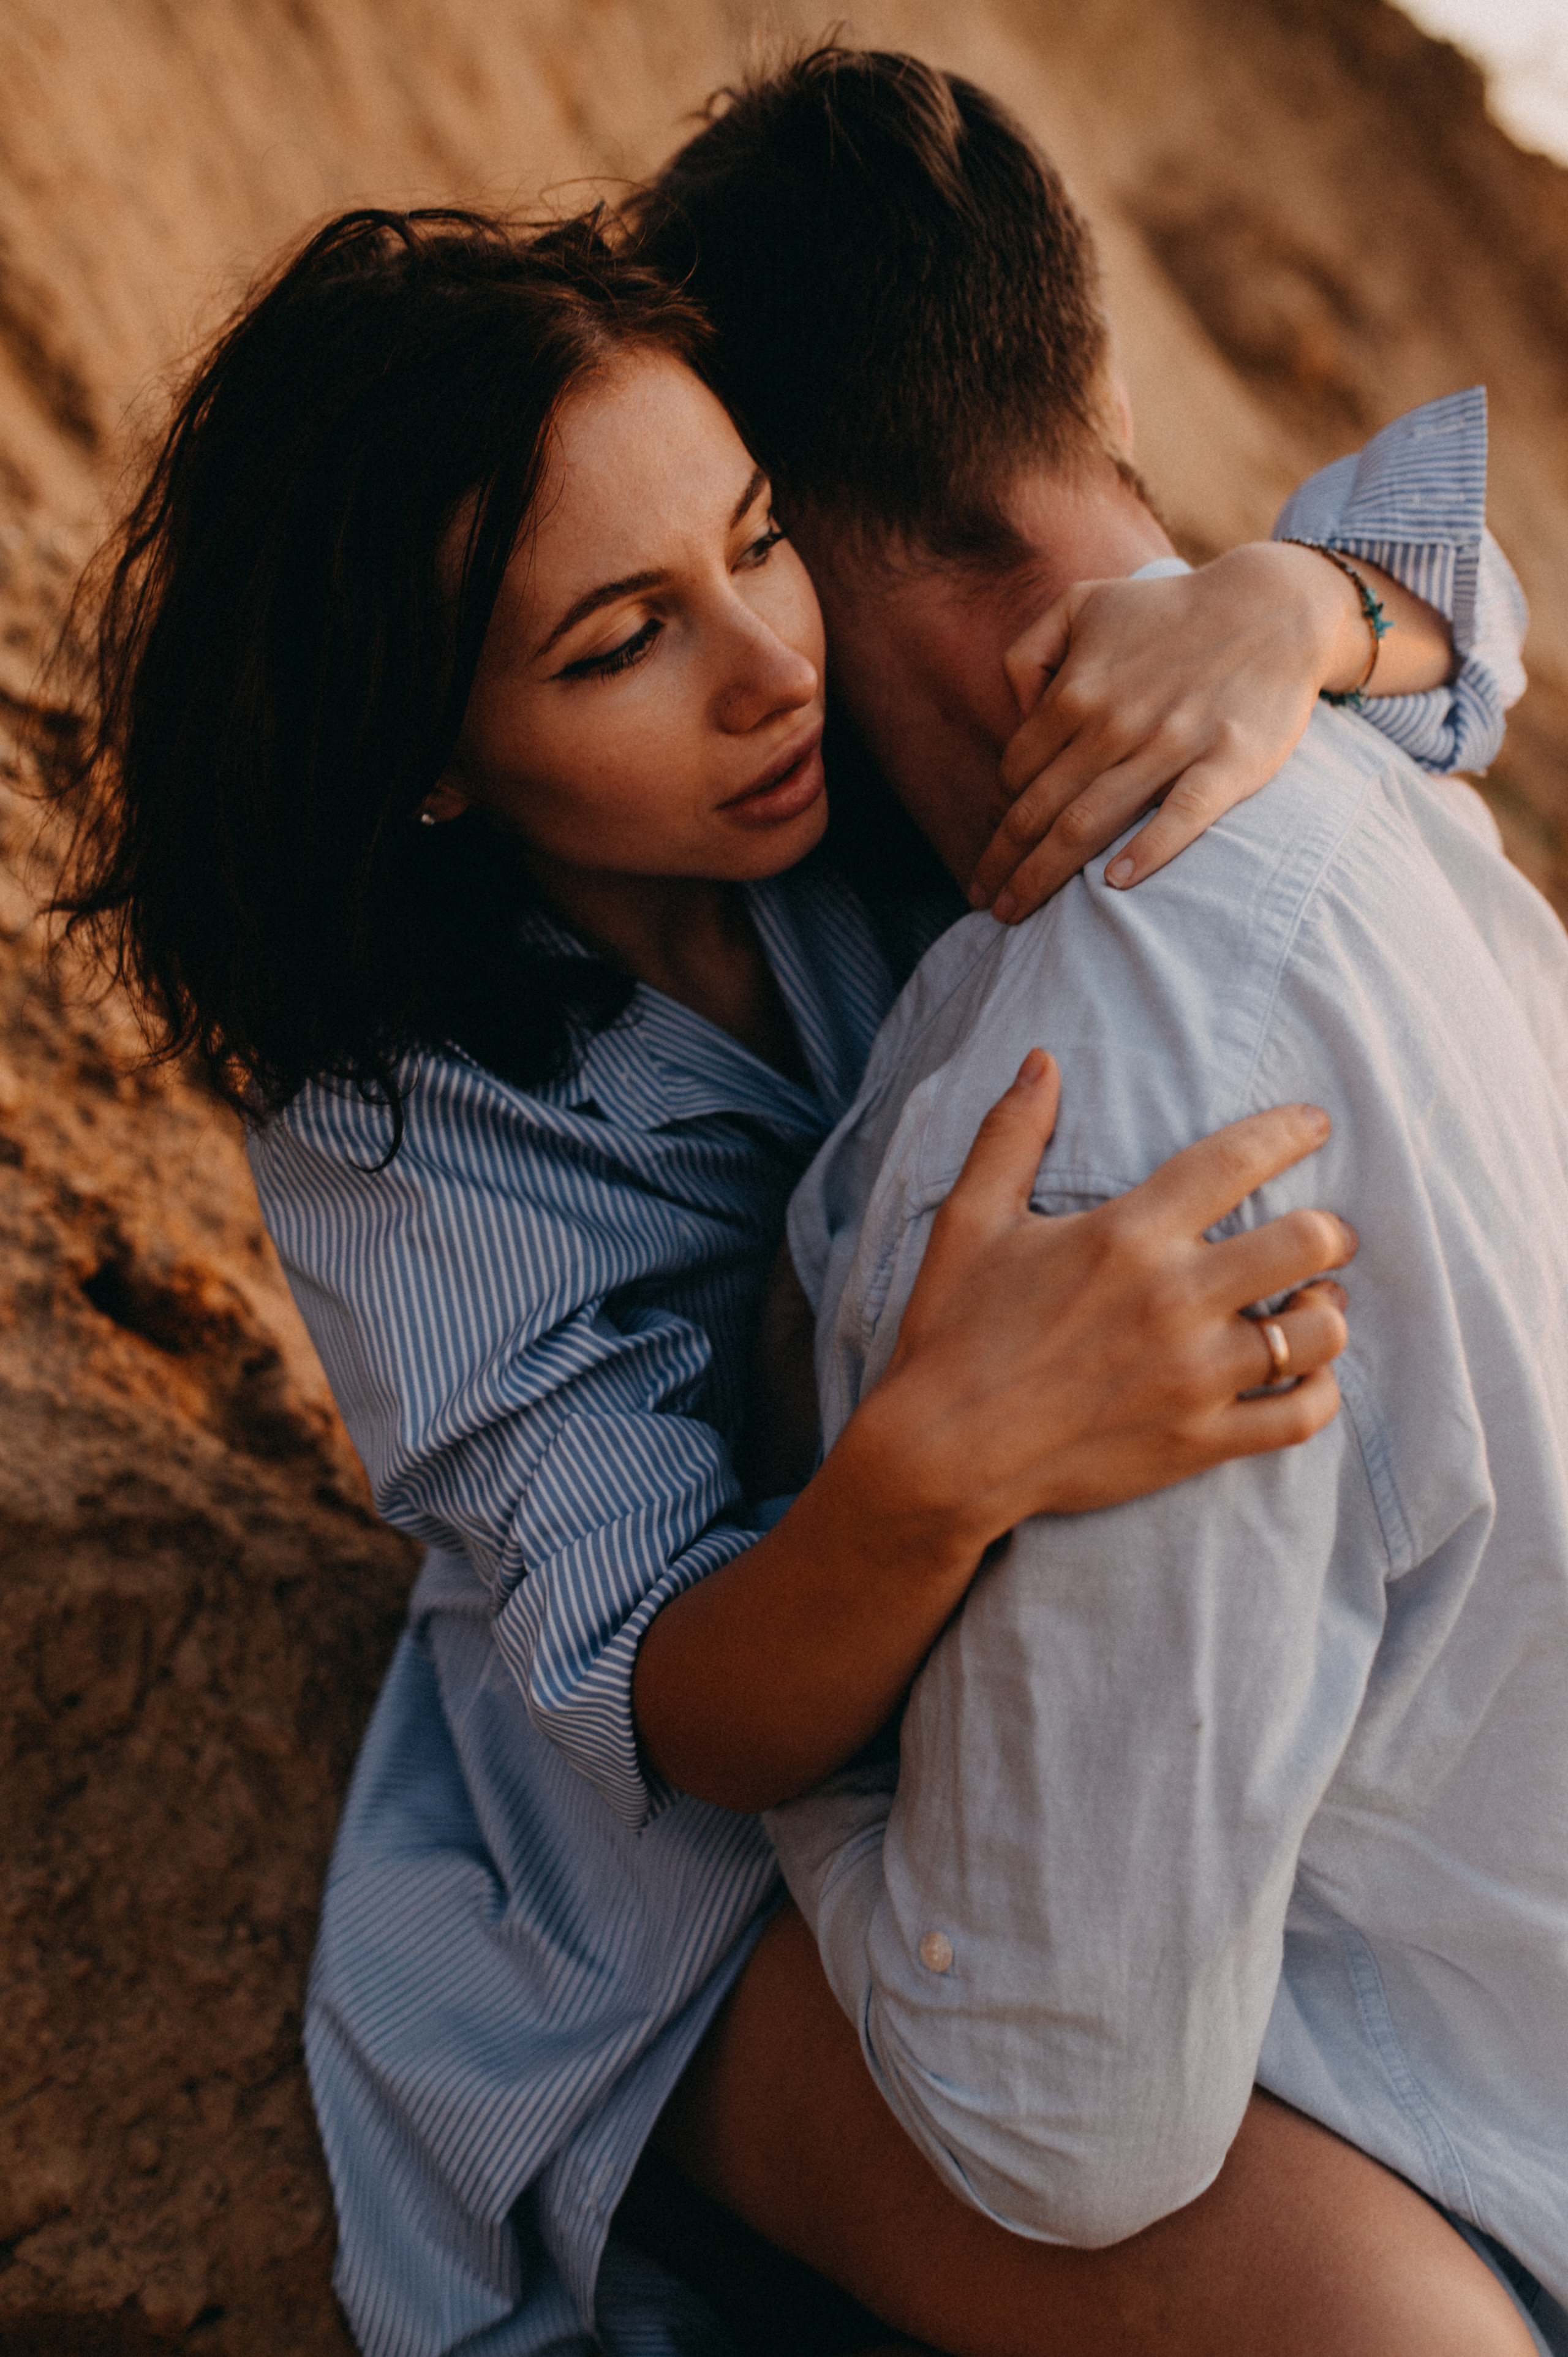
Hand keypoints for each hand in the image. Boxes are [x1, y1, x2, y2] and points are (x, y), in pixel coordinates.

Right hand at [636, 1052, 1353, 1810]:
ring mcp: (1194, 1376)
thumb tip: (1042, 1058)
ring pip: (1318, 1332)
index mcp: (1126, 1234)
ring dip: (1329, 1310)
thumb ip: (1011, 1134)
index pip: (1236, 1161)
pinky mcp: (1200, 1441)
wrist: (942, 1455)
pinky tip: (1306, 1377)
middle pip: (1308, 1242)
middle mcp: (1174, 1300)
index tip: (1316, 1123)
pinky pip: (1301, 1417)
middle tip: (1328, 1234)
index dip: (1289, 1132)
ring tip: (1318, 1304)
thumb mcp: (970, 1221)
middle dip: (1332, 1231)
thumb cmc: (954, 1332)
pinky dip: (1319, 1393)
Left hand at [968, 543, 1447, 923]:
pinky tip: (1115, 883)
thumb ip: (1030, 651)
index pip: (1017, 770)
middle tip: (983, 900)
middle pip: (1039, 808)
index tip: (996, 848)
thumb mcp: (1083, 604)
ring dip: (1043, 874)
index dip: (999, 814)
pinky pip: (1181, 816)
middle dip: (1003, 861)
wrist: (1274, 608)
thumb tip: (1015, 713)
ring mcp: (1171, 744)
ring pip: (1089, 822)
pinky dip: (1147, 850)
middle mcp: (1114, 722)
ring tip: (1014, 912)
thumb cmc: (1170, 615)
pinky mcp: (1226, 763)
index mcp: (1077, 690)